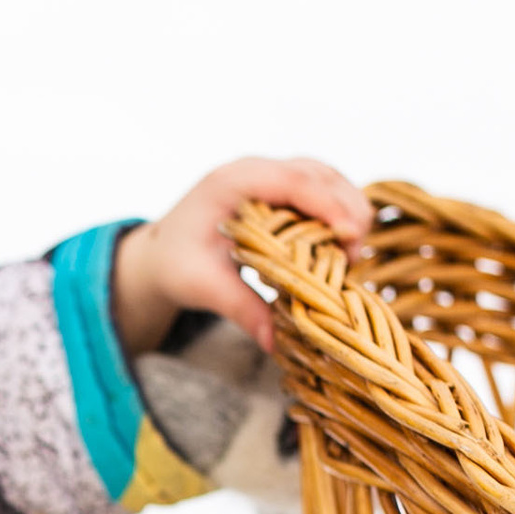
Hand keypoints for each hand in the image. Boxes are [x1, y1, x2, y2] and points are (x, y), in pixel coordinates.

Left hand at [111, 158, 372, 353]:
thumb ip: (241, 309)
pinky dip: (337, 215)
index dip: (328, 204)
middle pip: (319, 174)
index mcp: (232, 182)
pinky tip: (339, 248)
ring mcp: (270, 175)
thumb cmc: (176, 266)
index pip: (293, 180)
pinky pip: (321, 192)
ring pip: (327, 179)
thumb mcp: (204, 287)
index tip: (351, 236)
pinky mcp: (280, 190)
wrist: (160, 254)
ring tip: (349, 256)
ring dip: (347, 212)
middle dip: (347, 210)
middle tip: (353, 258)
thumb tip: (274, 343)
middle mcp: (255, 170)